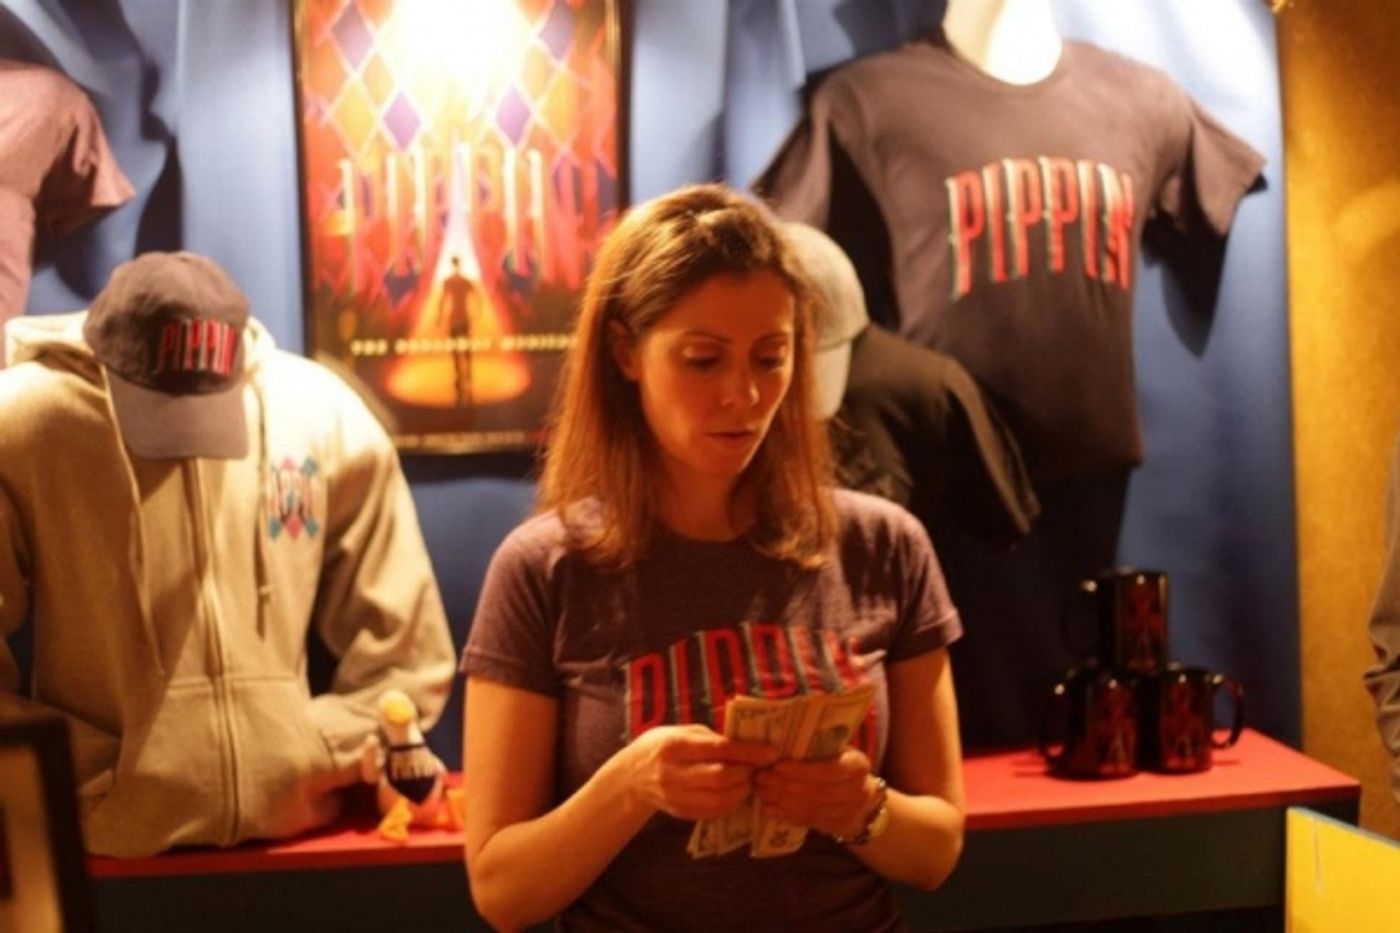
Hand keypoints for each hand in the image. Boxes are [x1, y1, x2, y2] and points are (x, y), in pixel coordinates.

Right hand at [623, 724, 778, 820]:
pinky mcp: (679, 813)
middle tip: (759, 768)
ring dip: (742, 791)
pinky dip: (731, 803)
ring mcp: (675, 797)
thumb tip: (746, 745)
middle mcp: (673, 773)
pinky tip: (737, 793)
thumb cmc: (661, 745)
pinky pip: (712, 812)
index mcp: (675, 746)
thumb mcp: (681, 731)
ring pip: (719, 799)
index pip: (718, 749)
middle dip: (746, 773)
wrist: (631, 776)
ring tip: (750, 780)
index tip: (770, 753)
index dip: (748, 752)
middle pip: (721, 778)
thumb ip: (710, 738)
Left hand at [753, 747, 876, 838]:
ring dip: (782, 801)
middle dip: (785, 786)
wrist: (864, 800)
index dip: (802, 770)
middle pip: (817, 792)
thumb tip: (779, 742)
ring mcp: (849, 813)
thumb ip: (818, 748)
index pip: (830, 770)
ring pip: (811, 809)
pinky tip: (770, 808)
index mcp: (858, 766)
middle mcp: (858, 791)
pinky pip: (809, 821)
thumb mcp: (839, 751)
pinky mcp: (837, 827)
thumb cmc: (843, 765)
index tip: (777, 766)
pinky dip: (787, 816)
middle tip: (761, 778)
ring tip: (761, 792)